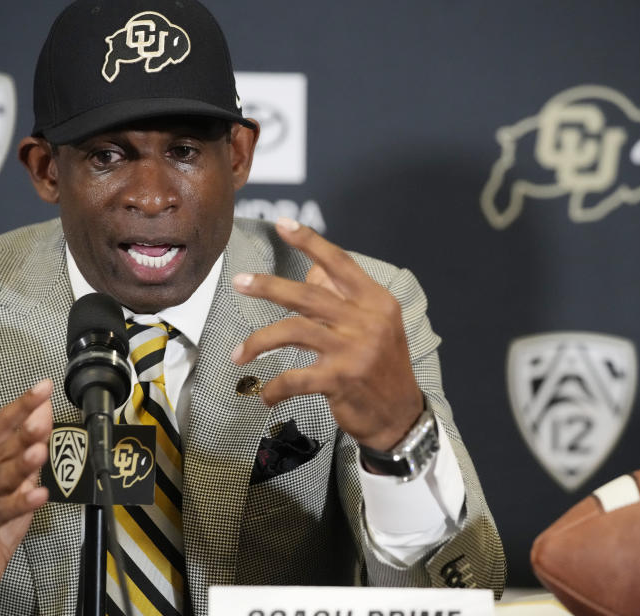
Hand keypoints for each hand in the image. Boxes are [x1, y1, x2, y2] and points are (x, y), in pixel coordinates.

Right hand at [0, 379, 52, 598]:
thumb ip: (28, 443)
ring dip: (19, 466)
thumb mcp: (15, 473)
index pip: (1, 424)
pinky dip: (19, 504)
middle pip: (0, 449)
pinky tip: (39, 496)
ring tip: (39, 453)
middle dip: (23, 435)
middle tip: (43, 420)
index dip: (22, 406)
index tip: (44, 388)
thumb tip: (46, 409)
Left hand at [230, 218, 423, 450]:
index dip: (310, 242)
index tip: (283, 224)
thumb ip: (347, 299)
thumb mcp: (378, 326)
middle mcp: (365, 321)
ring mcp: (352, 350)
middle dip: (268, 286)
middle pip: (308, 294)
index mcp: (375, 302)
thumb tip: (311, 275)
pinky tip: (265, 395)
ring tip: (239, 353)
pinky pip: (294, 378)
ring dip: (258, 341)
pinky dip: (273, 388)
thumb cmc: (383, 367)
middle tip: (239, 281)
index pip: (339, 263)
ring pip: (293, 331)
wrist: (400, 415)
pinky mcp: (339, 381)